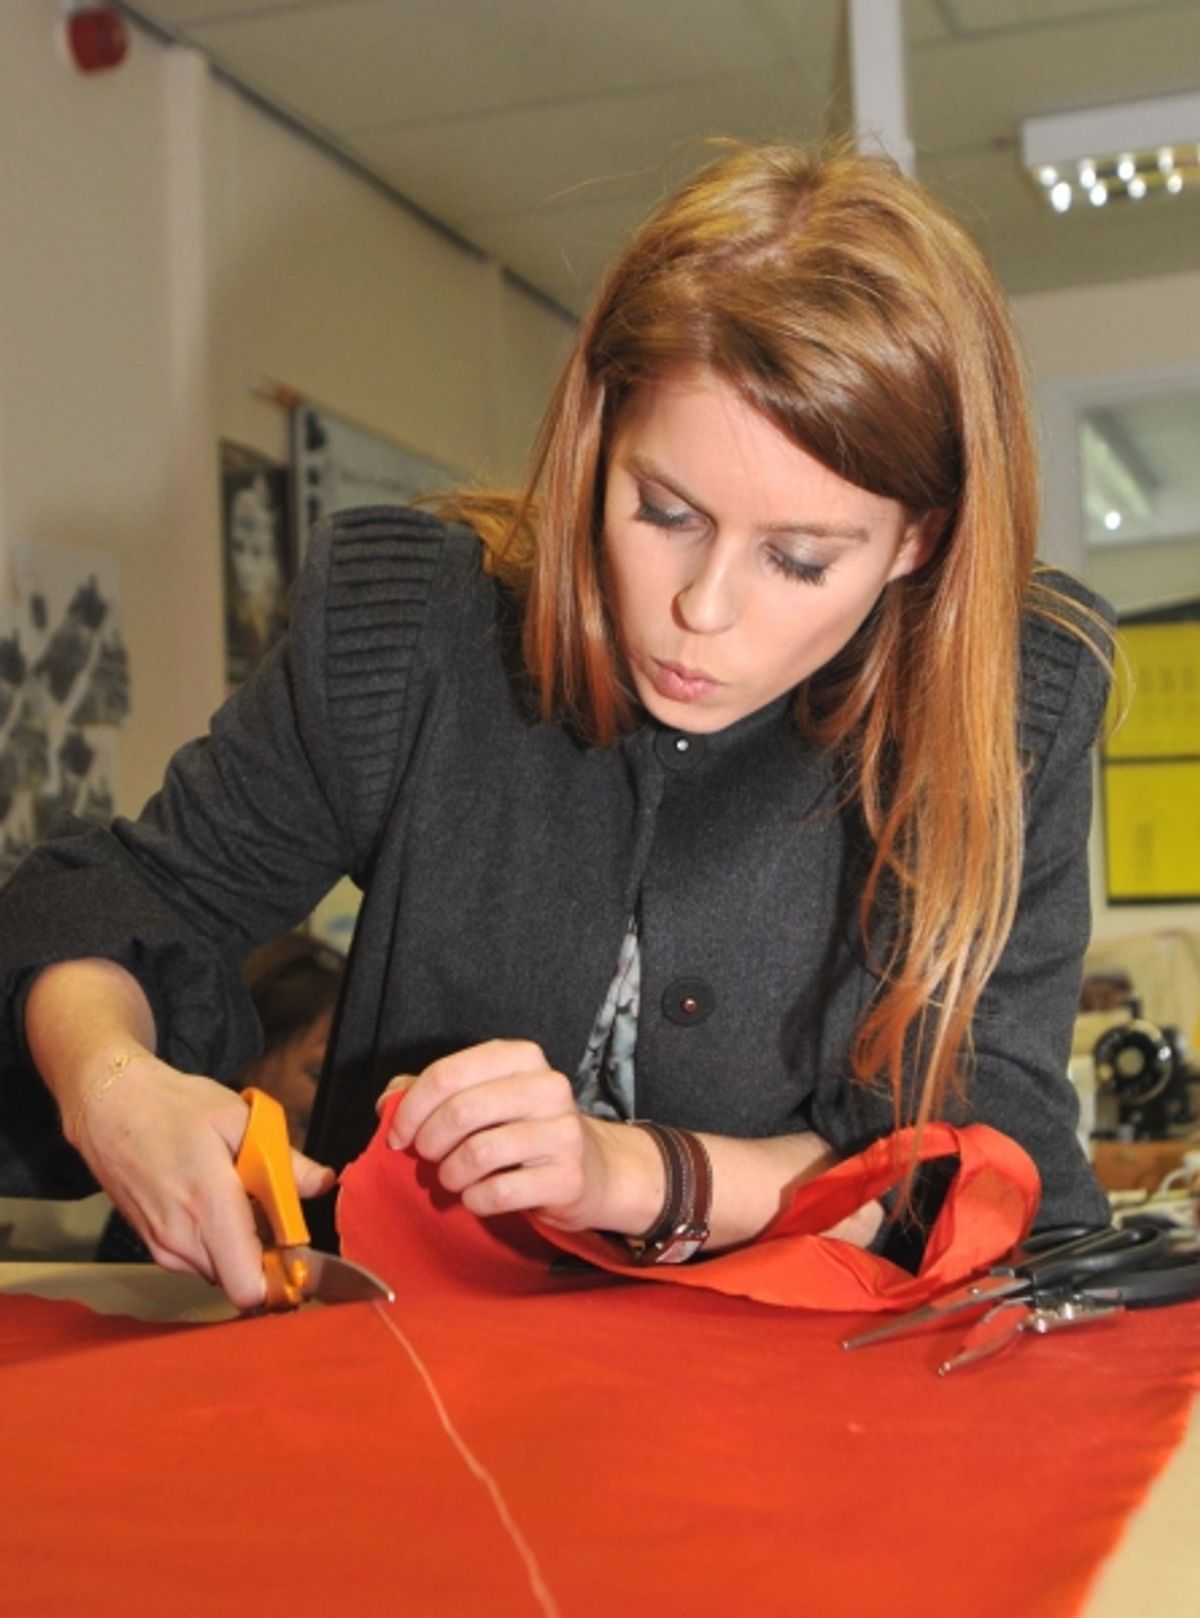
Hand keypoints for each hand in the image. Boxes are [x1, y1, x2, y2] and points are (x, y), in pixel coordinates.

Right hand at [71, 1048, 334, 1309]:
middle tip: (270, 1210)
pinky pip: (198, 1261)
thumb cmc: (173, 1106)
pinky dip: (215, 1242)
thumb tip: (323, 1183)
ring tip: (237, 1198)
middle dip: (265, 1257)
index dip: (282, 1279)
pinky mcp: (152, 1246)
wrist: (110, 1106)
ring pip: (220, 1273)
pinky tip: (212, 1203)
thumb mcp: (239, 1117)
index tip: (297, 1252)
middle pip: (241, 1282)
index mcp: (210, 1206)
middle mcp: (182, 1239)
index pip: (248, 1288)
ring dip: (239, 1248)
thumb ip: (285, 1160)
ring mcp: (162, 1247)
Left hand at [380, 1040, 628, 1231]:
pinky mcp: (567, 1178)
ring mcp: (562, 1133)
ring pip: (477, 1154)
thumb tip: (387, 1102)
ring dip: (451, 1174)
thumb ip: (435, 1090)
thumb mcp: (484, 1095)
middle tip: (427, 1157)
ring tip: (454, 1177)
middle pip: (460, 1112)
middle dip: (428, 1142)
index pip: (448, 1074)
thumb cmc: (524, 1129)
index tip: (399, 1135)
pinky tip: (478, 1196)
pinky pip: (498, 1192)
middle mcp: (548, 1087)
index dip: (411, 1109)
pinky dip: (474, 1200)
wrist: (592, 1169)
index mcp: (521, 1057)